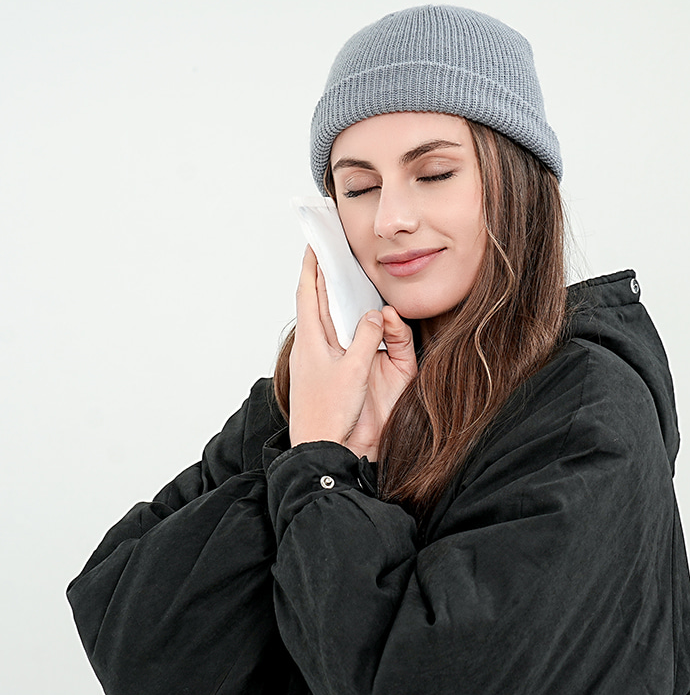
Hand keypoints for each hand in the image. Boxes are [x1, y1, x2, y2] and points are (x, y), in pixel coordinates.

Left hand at [289, 247, 416, 459]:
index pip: (308, 293)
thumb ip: (367, 338)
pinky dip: (345, 325)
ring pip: (326, 321)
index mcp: (310, 341)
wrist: (323, 450)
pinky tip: (355, 324)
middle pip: (316, 303)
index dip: (312, 266)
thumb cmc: (331, 415)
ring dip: (334, 300)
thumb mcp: (353, 370)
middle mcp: (312, 347)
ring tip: (344, 281)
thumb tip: (376, 314)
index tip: (315, 244)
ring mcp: (319, 361)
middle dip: (323, 277)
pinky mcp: (330, 374)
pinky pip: (337, 340)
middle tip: (332, 254)